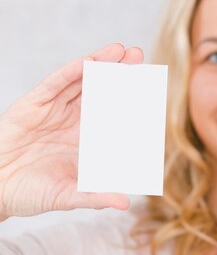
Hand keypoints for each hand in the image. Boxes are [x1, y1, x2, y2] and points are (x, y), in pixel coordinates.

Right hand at [0, 43, 142, 218]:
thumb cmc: (29, 193)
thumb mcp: (67, 196)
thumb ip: (95, 196)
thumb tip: (125, 203)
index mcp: (86, 139)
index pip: (111, 113)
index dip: (128, 100)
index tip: (149, 88)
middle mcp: (72, 120)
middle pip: (100, 90)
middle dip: (119, 72)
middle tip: (138, 55)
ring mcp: (53, 110)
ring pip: (80, 81)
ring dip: (100, 64)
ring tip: (120, 50)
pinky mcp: (33, 105)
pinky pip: (54, 84)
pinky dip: (70, 72)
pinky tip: (88, 62)